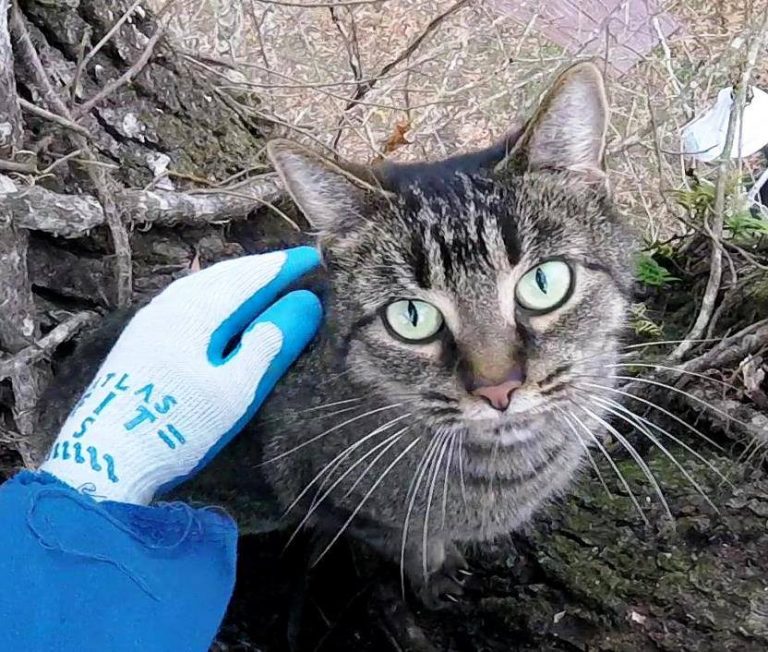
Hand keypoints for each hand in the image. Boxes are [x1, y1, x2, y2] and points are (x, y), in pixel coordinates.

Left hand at [40, 247, 321, 504]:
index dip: (283, 267)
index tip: (315, 257)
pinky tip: (217, 302)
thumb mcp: (236, 390)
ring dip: (236, 278)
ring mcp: (150, 320)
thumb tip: (305, 304)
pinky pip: (186, 298)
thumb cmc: (179, 426)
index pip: (249, 278)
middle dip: (261, 268)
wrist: (105, 459)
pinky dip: (213, 292)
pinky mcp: (139, 338)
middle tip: (295, 266)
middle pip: (223, 275)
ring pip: (201, 285)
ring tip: (263, 279)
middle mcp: (170, 305)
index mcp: (196, 313)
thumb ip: (271, 343)